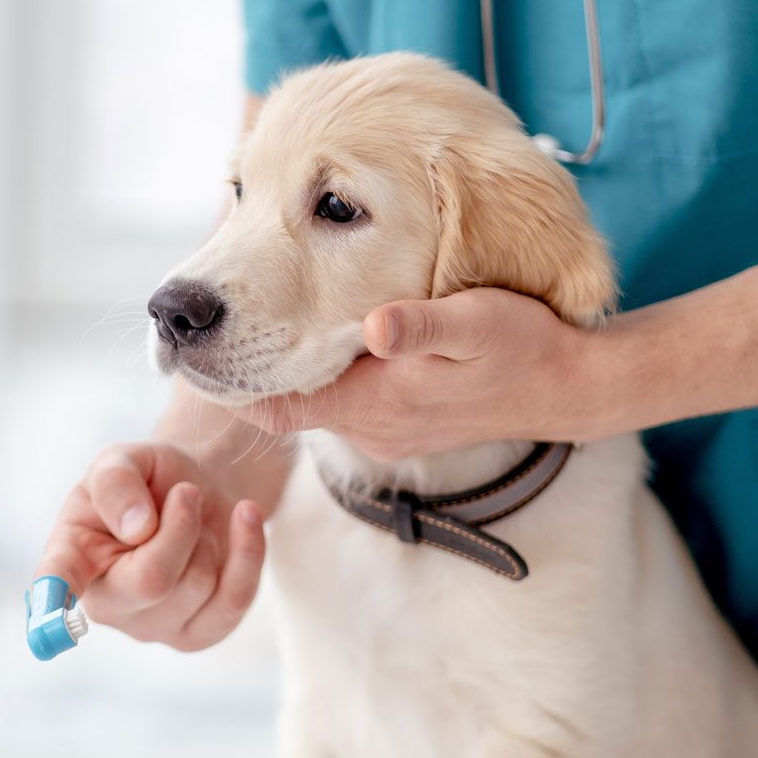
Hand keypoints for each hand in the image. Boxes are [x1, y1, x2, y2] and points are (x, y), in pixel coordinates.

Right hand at [36, 443, 265, 650]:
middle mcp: (107, 603)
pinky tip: (245, 517)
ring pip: (198, 585)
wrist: (201, 491)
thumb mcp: (125, 459)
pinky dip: (249, 551)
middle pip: (152, 581)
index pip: (58, 581)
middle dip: (181, 525)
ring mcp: (153, 626)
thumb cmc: (152, 478)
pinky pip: (236, 600)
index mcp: (73, 556)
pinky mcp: (200, 632)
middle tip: (186, 490)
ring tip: (198, 513)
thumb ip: (116, 483)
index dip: (52, 600)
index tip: (46, 619)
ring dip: (209, 534)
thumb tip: (137, 528)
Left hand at [231, 288, 588, 460]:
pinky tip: (329, 343)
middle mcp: (370, 427)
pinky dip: (324, 381)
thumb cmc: (521, 347)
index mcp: (375, 402)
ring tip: (264, 324)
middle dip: (252, 372)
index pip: (277, 407)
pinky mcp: (402, 427)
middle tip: (219, 326)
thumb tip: (377, 328)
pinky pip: (345, 407)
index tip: (192, 354)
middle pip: (286, 408)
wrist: (564, 389)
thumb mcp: (476, 324)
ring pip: (315, 407)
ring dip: (289, 375)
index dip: (230, 385)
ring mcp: (386, 433)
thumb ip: (423, 328)